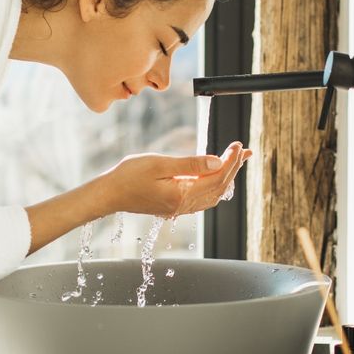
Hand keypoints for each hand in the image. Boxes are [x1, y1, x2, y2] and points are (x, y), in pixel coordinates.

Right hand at [98, 142, 252, 217]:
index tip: (237, 145)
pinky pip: (203, 199)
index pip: (217, 178)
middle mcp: (184, 206)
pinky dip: (215, 186)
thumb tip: (216, 162)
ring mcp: (179, 208)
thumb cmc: (129, 176)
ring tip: (236, 161)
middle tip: (243, 150)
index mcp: (182, 196)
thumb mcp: (159, 164)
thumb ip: (190, 164)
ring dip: (227, 177)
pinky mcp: (174, 206)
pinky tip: (216, 176)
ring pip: (213, 195)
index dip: (230, 161)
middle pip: (219, 187)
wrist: (109, 194)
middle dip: (233, 168)